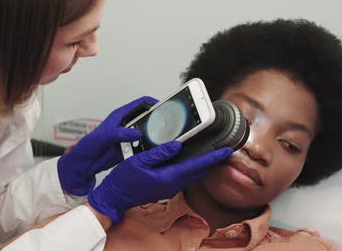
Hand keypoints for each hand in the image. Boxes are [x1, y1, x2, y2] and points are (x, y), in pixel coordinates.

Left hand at [57, 96, 157, 195]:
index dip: (153, 102)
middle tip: (168, 127)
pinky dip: (147, 150)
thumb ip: (119, 133)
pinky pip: (142, 148)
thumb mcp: (103, 137)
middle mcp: (125, 126)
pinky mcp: (128, 150)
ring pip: (146, 134)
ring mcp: (127, 138)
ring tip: (163, 141)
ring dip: (153, 138)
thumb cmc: (87, 147)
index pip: (140, 103)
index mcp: (119, 116)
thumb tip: (136, 132)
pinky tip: (153, 153)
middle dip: (157, 121)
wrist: (82, 166)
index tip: (165, 106)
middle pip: (146, 119)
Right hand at [87, 142, 232, 222]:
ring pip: (192, 175)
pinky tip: (188, 159)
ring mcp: (170, 188)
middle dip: (211, 160)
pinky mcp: (166, 188)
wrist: (115, 197)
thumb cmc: (123, 180)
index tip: (226, 150)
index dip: (213, 157)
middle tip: (221, 148)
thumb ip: (159, 153)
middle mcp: (172, 185)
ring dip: (201, 164)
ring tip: (209, 152)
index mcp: (168, 177)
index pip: (196, 166)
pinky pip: (183, 177)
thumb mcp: (138, 161)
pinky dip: (190, 168)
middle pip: (199, 171)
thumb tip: (177, 145)